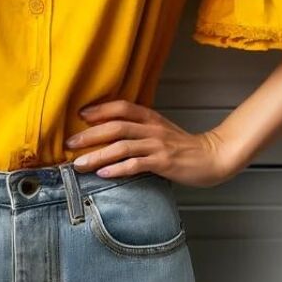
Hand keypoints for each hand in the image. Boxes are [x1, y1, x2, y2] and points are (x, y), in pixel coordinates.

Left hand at [66, 99, 243, 188]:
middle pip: (115, 127)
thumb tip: (108, 131)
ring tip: (79, 164)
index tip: (80, 116)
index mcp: (150, 117)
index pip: (121, 107)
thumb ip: (138, 127)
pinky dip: (118, 169)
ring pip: (121, 147)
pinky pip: (136, 164)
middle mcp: (152, 128)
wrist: (212, 157)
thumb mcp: (159, 130)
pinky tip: (104, 174)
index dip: (100, 110)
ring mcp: (157, 145)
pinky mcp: (163, 163)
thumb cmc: (182, 146)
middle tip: (69, 144)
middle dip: (89, 135)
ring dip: (97, 156)